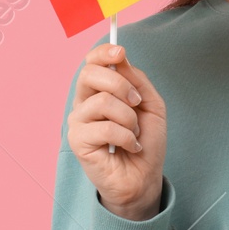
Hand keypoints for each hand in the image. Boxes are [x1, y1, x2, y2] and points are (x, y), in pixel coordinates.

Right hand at [66, 43, 166, 219]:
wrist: (144, 177)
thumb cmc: (146, 142)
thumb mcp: (151, 105)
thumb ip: (137, 80)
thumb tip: (121, 58)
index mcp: (98, 92)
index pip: (91, 63)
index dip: (103, 53)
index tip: (120, 51)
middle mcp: (84, 104)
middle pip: (89, 74)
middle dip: (121, 84)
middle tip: (137, 103)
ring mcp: (78, 122)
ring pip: (102, 101)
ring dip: (129, 118)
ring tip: (134, 133)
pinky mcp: (78, 141)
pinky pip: (105, 127)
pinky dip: (127, 137)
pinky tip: (131, 147)